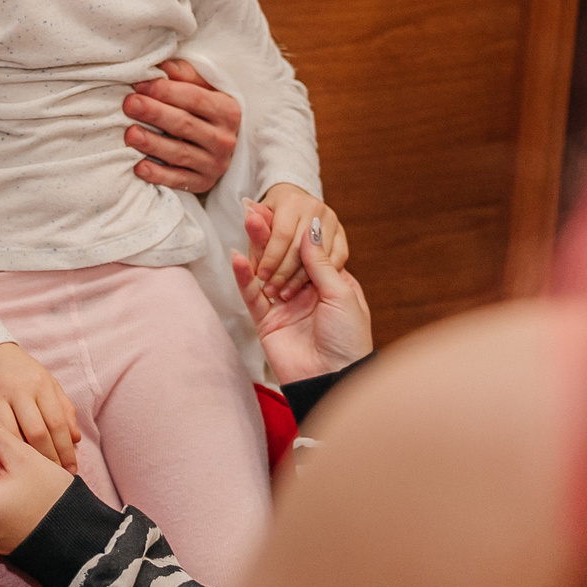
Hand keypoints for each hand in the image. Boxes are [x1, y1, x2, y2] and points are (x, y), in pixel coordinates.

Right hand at [0, 339, 80, 468]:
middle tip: (53, 478)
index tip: (71, 470)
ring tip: (32, 478)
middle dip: (47, 460)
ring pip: (9, 437)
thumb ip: (63, 409)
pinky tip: (3, 469)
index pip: (56, 423)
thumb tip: (75, 439)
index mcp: (39, 383)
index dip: (65, 451)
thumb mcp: (46, 382)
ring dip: (21, 462)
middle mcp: (16, 389)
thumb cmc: (20, 372)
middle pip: (35, 433)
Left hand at [123, 57, 240, 191]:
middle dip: (155, 113)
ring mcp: (215, 164)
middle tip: (129, 104)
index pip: (194, 98)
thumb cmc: (204, 110)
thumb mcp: (203, 88)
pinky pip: (179, 180)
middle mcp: (224, 139)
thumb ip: (185, 74)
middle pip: (185, 124)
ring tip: (129, 134)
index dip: (166, 91)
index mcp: (227, 110)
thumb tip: (163, 65)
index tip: (139, 84)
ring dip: (153, 144)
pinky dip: (158, 175)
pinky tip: (139, 167)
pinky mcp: (203, 183)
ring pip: (180, 154)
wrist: (219, 146)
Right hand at [236, 205, 372, 384]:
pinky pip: (252, 296)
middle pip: (282, 256)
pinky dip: (244, 277)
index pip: (306, 250)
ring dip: (256, 246)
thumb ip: (320, 263)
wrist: (334, 379)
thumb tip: (309, 229)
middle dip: (270, 233)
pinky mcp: (266, 322)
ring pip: (264, 271)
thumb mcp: (342, 295)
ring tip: (249, 219)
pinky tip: (237, 257)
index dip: (293, 230)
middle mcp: (304, 292)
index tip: (279, 207)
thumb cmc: (349, 340)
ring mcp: (283, 306)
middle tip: (257, 207)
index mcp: (329, 284)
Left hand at [251, 183, 348, 298]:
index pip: (281, 234)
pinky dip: (321, 275)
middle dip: (284, 271)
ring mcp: (331, 220)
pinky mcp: (343, 235)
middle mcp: (314, 207)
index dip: (270, 257)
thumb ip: (255, 237)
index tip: (260, 276)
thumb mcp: (259, 221)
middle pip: (300, 246)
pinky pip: (336, 259)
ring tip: (285, 293)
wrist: (298, 205)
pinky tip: (306, 287)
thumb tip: (238, 252)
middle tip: (271, 290)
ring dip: (300, 278)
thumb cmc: (273, 216)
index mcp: (291, 200)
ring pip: (319, 255)